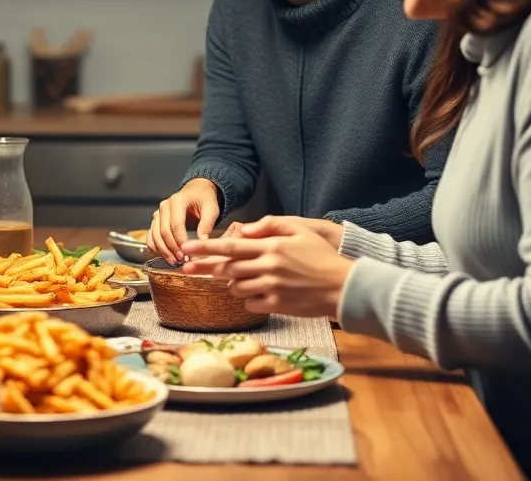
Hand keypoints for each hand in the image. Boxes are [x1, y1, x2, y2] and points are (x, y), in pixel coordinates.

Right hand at [148, 178, 220, 263]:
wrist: (196, 191)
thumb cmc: (205, 200)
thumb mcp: (211, 209)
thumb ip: (207, 225)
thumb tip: (202, 243)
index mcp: (177, 201)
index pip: (176, 224)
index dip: (180, 241)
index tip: (188, 254)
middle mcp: (164, 207)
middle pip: (163, 231)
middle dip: (172, 248)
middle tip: (182, 260)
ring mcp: (158, 213)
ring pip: (155, 235)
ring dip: (162, 250)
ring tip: (173, 261)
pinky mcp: (156, 221)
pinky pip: (151, 236)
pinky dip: (155, 247)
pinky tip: (164, 256)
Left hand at [178, 216, 353, 316]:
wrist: (344, 287)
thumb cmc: (321, 257)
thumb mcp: (300, 230)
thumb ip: (270, 224)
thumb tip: (244, 228)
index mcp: (271, 246)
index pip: (230, 246)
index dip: (205, 248)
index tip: (186, 249)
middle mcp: (268, 266)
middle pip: (227, 269)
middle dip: (207, 268)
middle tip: (191, 268)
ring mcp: (271, 287)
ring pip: (236, 287)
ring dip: (234, 284)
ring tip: (246, 279)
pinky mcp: (277, 305)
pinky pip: (250, 304)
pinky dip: (249, 299)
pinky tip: (261, 293)